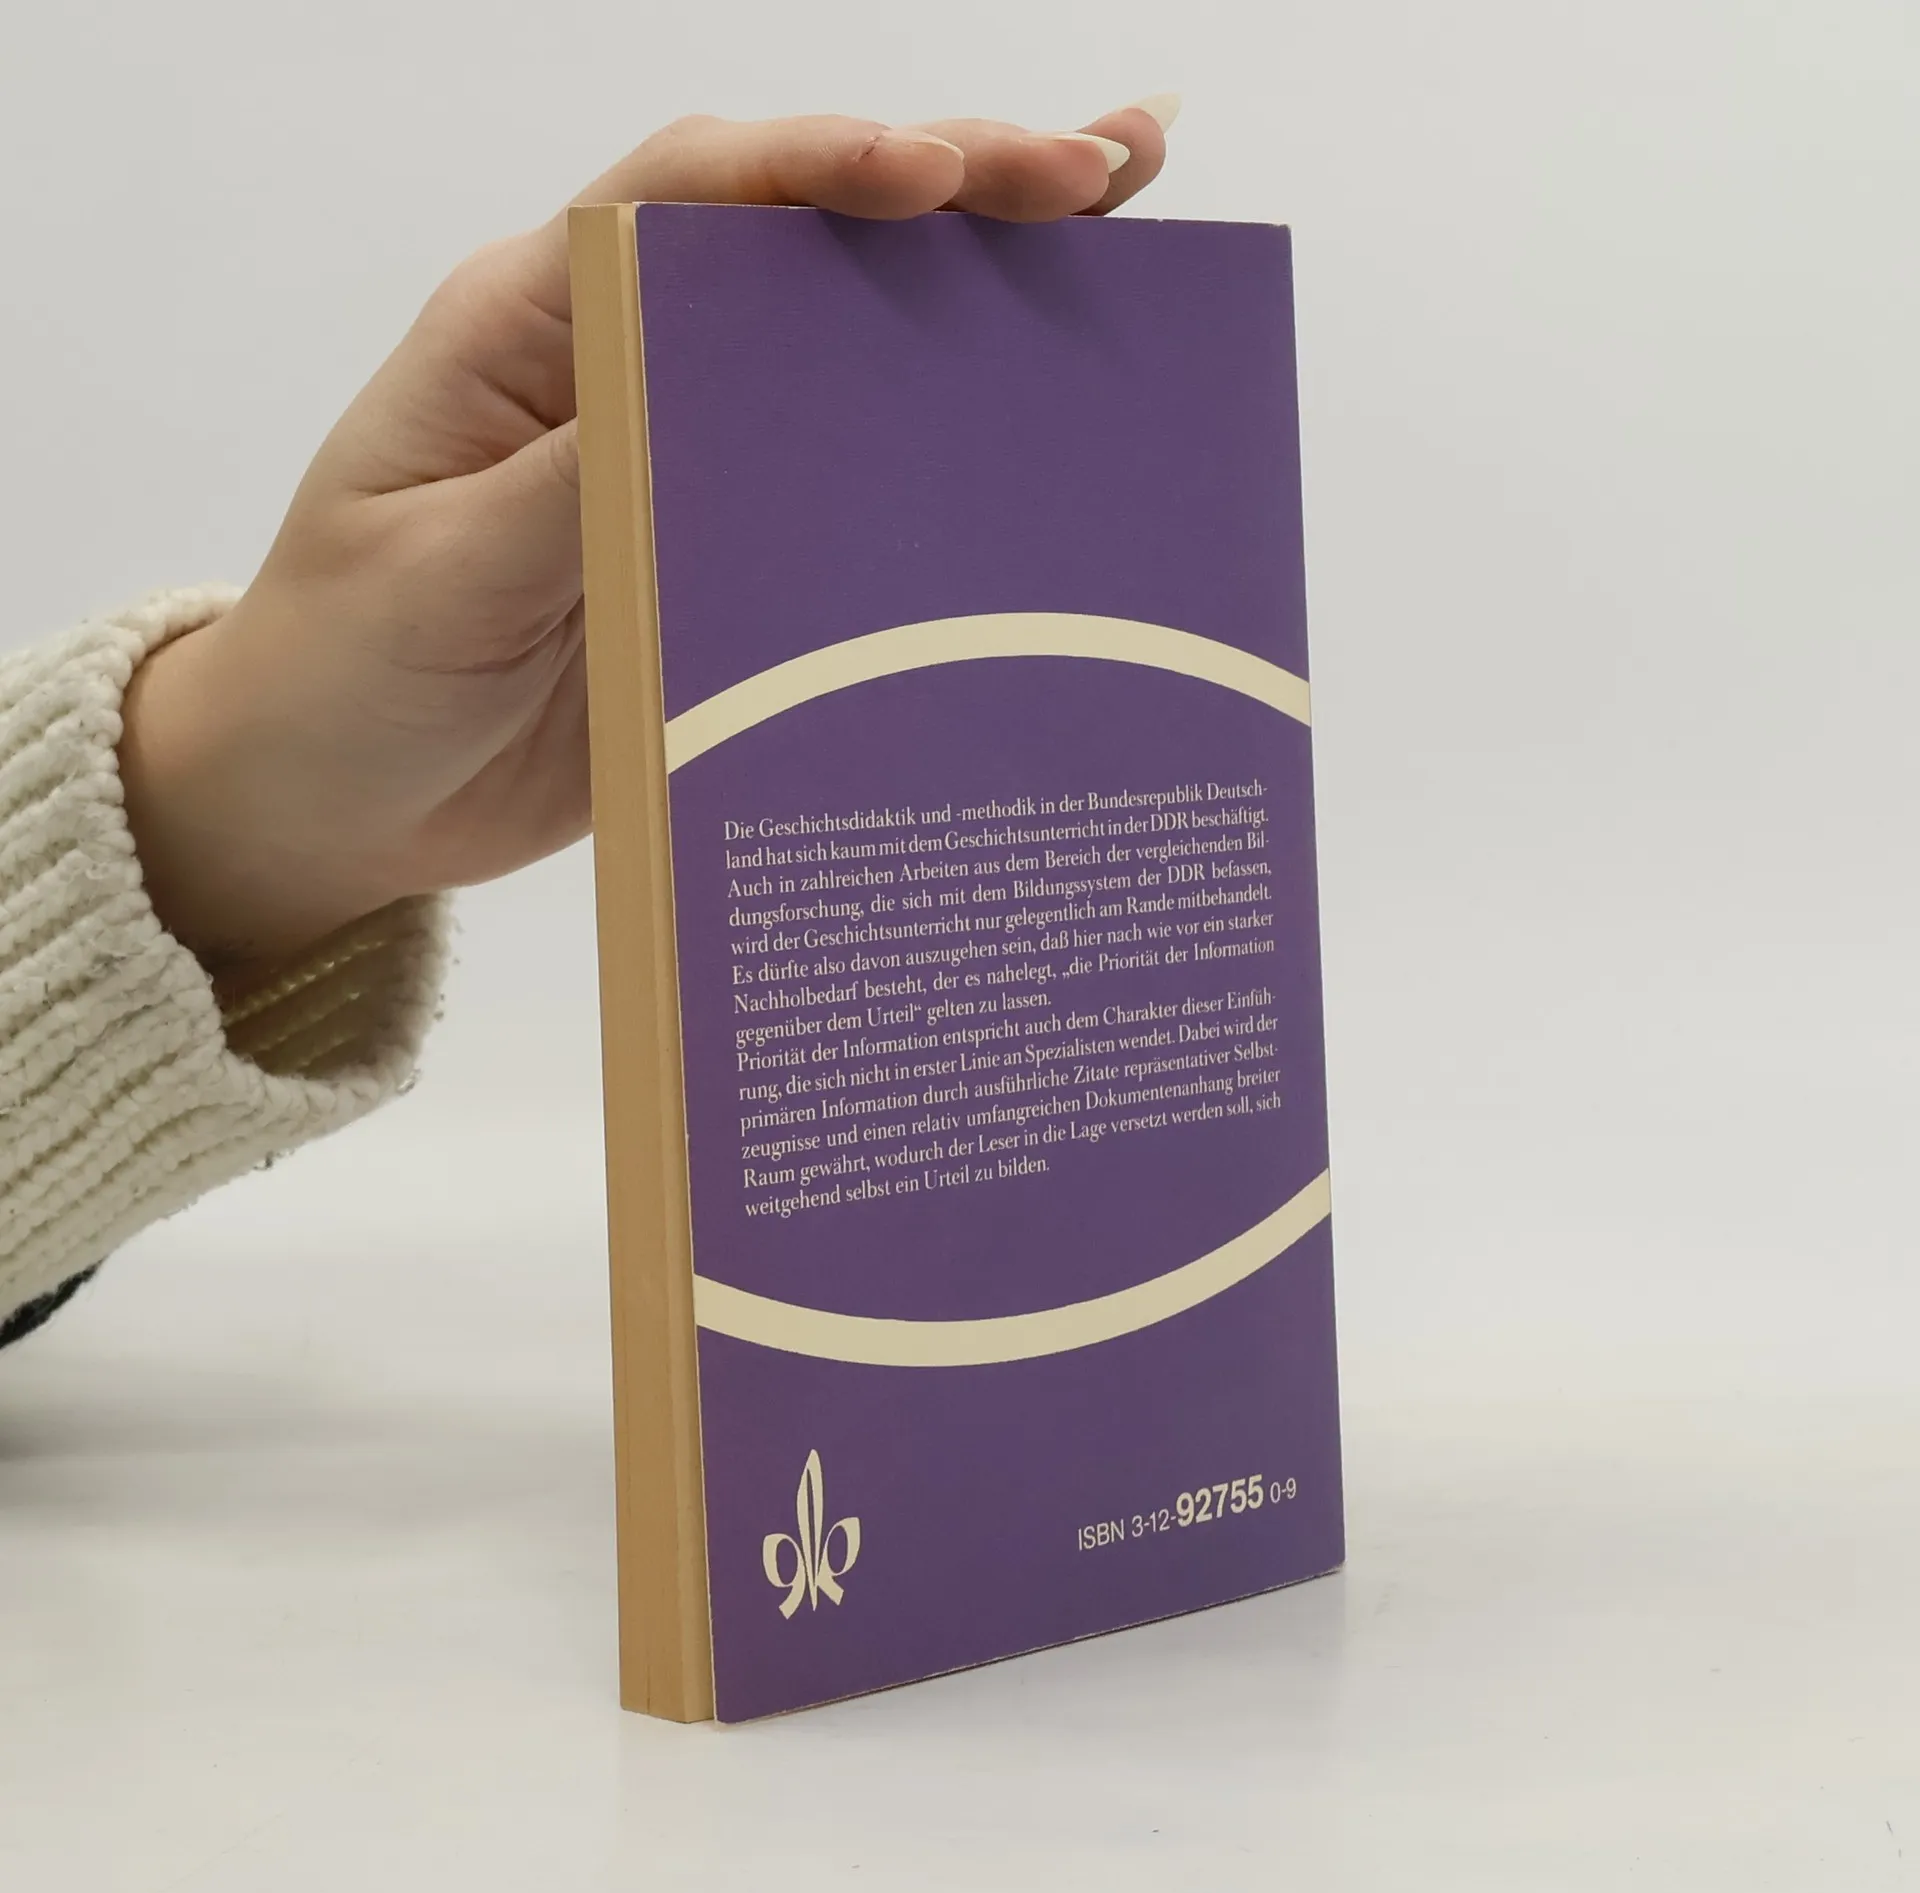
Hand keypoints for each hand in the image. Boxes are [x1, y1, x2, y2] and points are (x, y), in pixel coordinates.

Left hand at [119, 100, 1176, 975]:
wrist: (343, 800)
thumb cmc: (349, 672)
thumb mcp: (437, 577)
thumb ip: (566, 487)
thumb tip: (700, 399)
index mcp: (532, 328)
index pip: (687, 198)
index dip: (823, 166)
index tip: (943, 172)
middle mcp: (626, 361)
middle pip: (801, 233)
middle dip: (957, 181)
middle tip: (1110, 163)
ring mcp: (691, 451)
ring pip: (849, 337)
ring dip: (982, 278)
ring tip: (1131, 221)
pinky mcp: (733, 545)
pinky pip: (856, 473)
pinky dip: (954, 430)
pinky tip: (1054, 406)